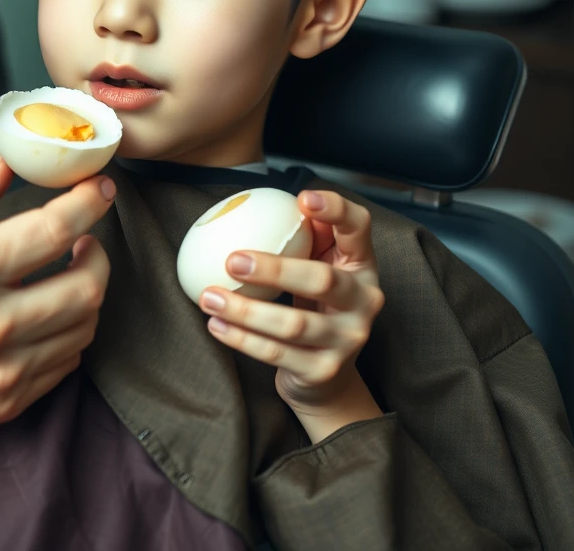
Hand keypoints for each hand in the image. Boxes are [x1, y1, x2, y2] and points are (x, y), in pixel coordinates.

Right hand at [0, 157, 113, 432]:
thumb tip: (11, 162)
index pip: (53, 231)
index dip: (87, 202)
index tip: (98, 188)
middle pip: (86, 287)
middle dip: (98, 251)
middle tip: (84, 235)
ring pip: (84, 327)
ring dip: (87, 292)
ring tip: (66, 270)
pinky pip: (65, 364)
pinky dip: (69, 331)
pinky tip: (47, 310)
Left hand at [199, 190, 384, 440]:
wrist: (326, 374)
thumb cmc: (315, 304)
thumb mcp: (317, 264)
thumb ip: (304, 235)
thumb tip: (268, 203)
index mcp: (362, 265)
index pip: (359, 228)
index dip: (337, 210)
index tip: (302, 199)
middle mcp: (364, 301)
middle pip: (322, 281)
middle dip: (274, 269)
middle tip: (232, 260)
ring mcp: (347, 340)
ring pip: (293, 324)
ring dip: (245, 310)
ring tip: (209, 297)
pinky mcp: (324, 370)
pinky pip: (276, 353)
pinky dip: (241, 339)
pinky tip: (216, 324)